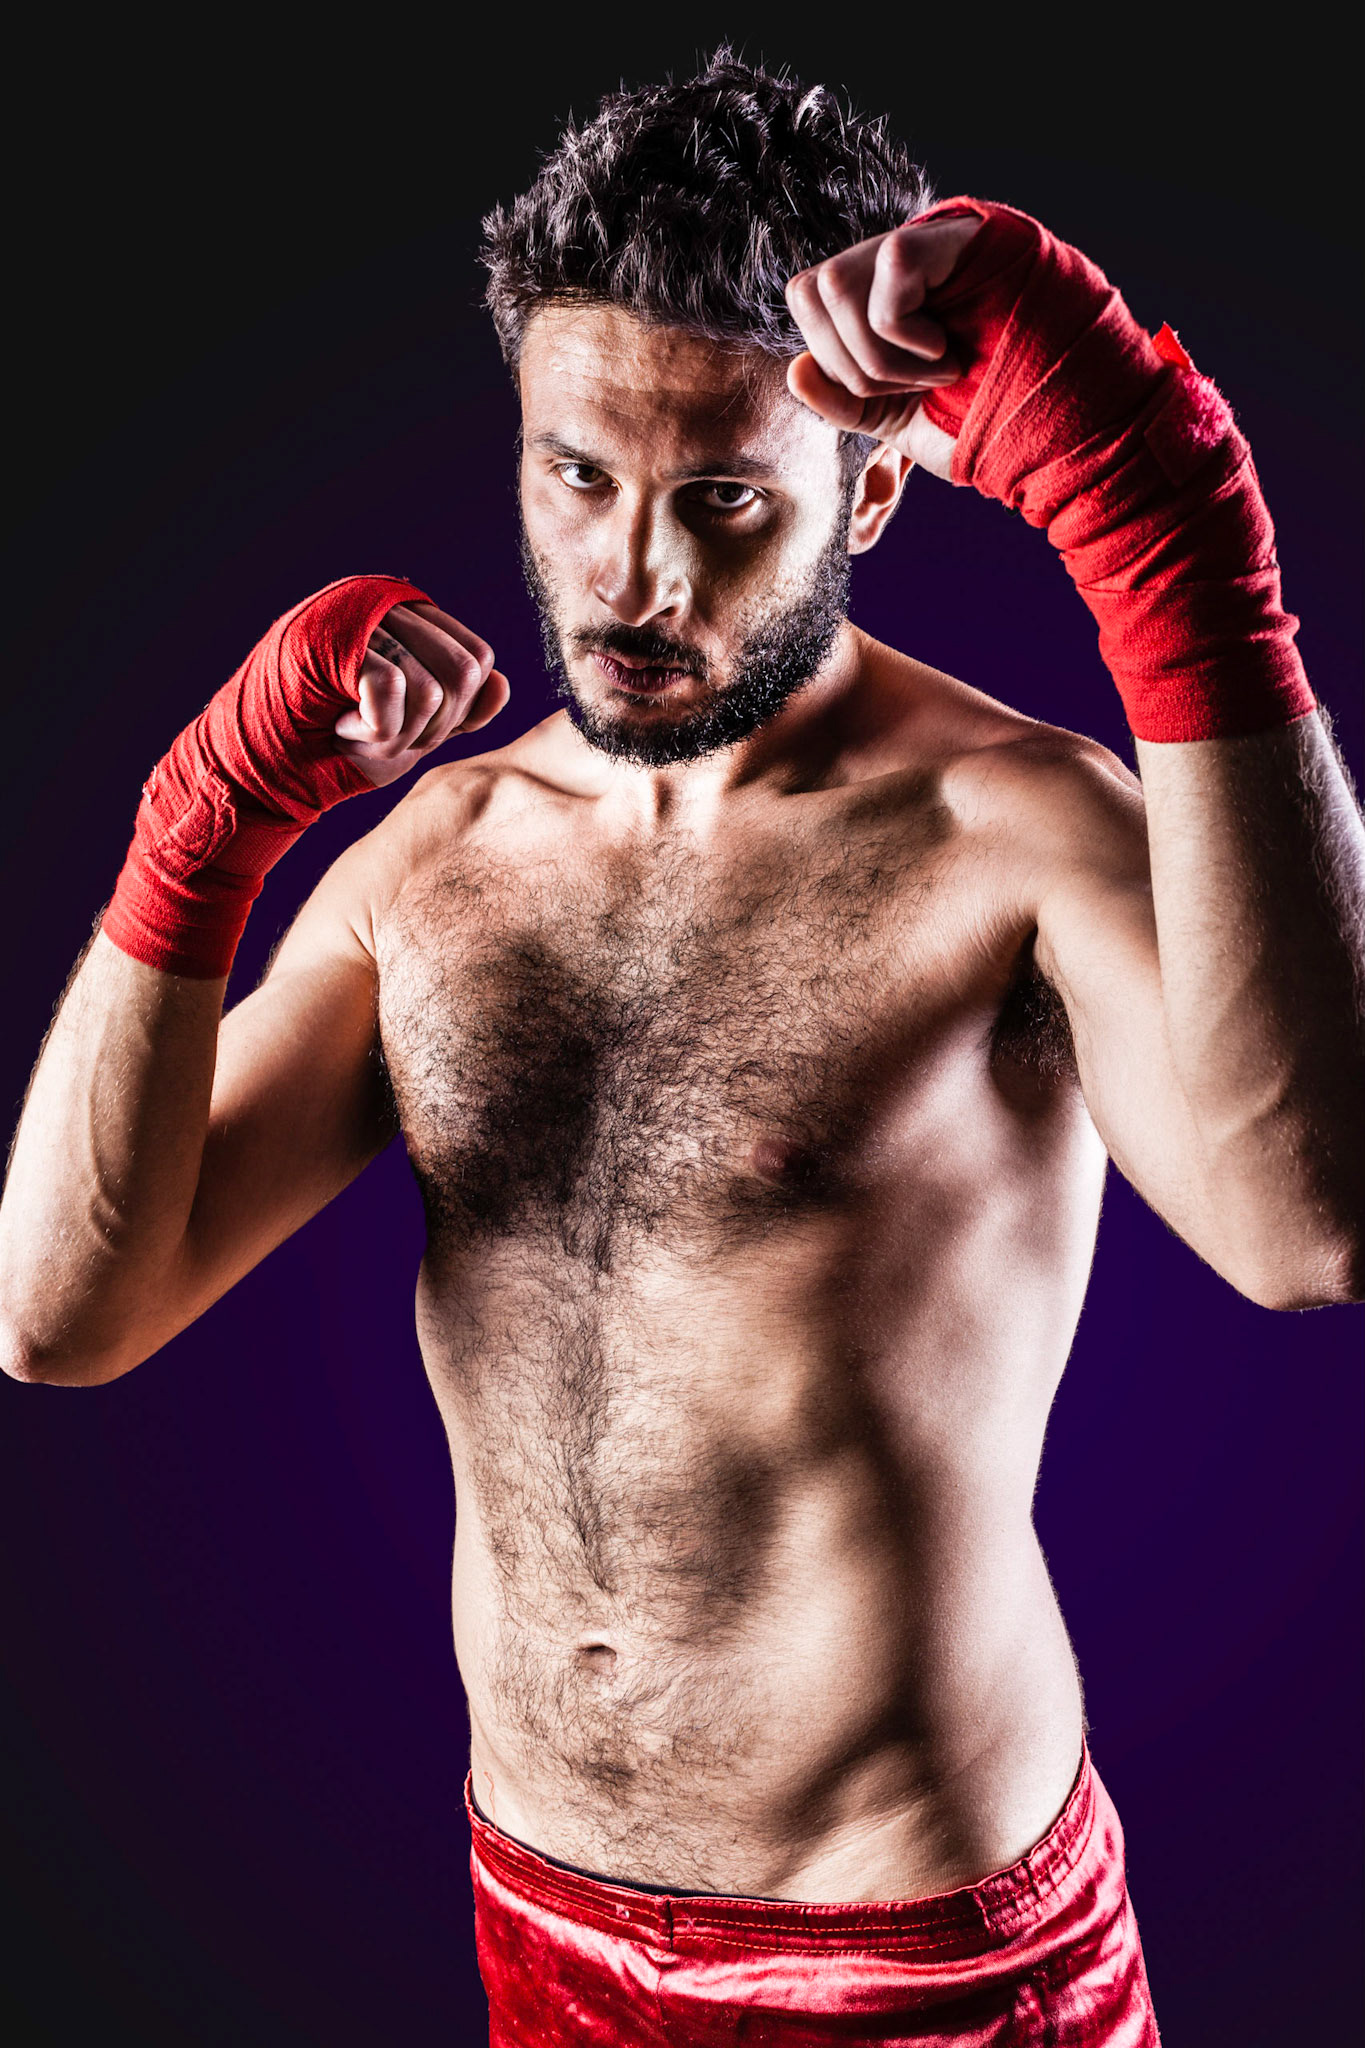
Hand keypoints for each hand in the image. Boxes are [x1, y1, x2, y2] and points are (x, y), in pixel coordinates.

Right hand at [333, 602, 510, 786]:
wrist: (276, 770)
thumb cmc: (344, 746)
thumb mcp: (418, 731)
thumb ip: (462, 710)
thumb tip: (502, 684)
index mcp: (412, 619)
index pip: (477, 657)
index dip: (460, 709)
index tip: (414, 730)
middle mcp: (389, 606)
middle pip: (463, 671)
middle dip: (433, 726)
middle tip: (384, 737)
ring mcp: (360, 616)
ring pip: (430, 688)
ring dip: (399, 734)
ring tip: (359, 734)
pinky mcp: (334, 637)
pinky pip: (391, 687)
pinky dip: (374, 729)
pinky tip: (342, 729)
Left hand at [784, 214, 982, 477]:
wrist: (1047, 427)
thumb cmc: (977, 415)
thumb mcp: (894, 419)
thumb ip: (842, 402)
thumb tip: (794, 369)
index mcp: (873, 296)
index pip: (805, 300)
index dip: (832, 359)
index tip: (894, 390)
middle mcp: (890, 261)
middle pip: (808, 289)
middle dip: (849, 364)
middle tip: (914, 384)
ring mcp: (924, 243)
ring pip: (836, 283)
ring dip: (880, 356)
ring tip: (937, 370)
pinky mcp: (954, 237)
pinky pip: (890, 269)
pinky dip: (907, 332)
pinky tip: (947, 348)